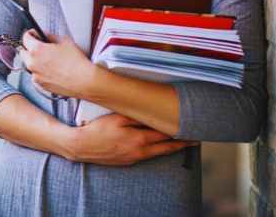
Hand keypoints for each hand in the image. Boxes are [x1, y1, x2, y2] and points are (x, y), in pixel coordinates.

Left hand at [19, 30, 94, 97]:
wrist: (84, 81)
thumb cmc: (76, 62)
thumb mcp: (65, 41)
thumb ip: (50, 36)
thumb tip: (45, 35)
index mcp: (36, 50)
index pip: (25, 37)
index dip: (30, 33)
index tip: (34, 34)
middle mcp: (32, 63)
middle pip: (23, 51)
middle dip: (30, 48)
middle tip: (41, 46)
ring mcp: (35, 75)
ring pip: (29, 64)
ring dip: (35, 60)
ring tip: (49, 60)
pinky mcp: (40, 85)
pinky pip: (36, 75)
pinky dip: (40, 71)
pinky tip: (52, 70)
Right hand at [65, 113, 198, 165]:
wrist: (81, 147)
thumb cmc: (97, 130)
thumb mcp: (117, 117)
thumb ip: (136, 116)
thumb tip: (151, 113)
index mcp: (139, 139)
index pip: (165, 136)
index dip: (179, 133)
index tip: (192, 131)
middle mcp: (139, 151)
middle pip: (165, 148)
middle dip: (180, 144)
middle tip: (194, 141)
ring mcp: (133, 158)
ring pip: (156, 153)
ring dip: (169, 148)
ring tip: (180, 144)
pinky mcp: (126, 161)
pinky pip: (145, 155)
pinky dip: (155, 150)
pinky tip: (155, 147)